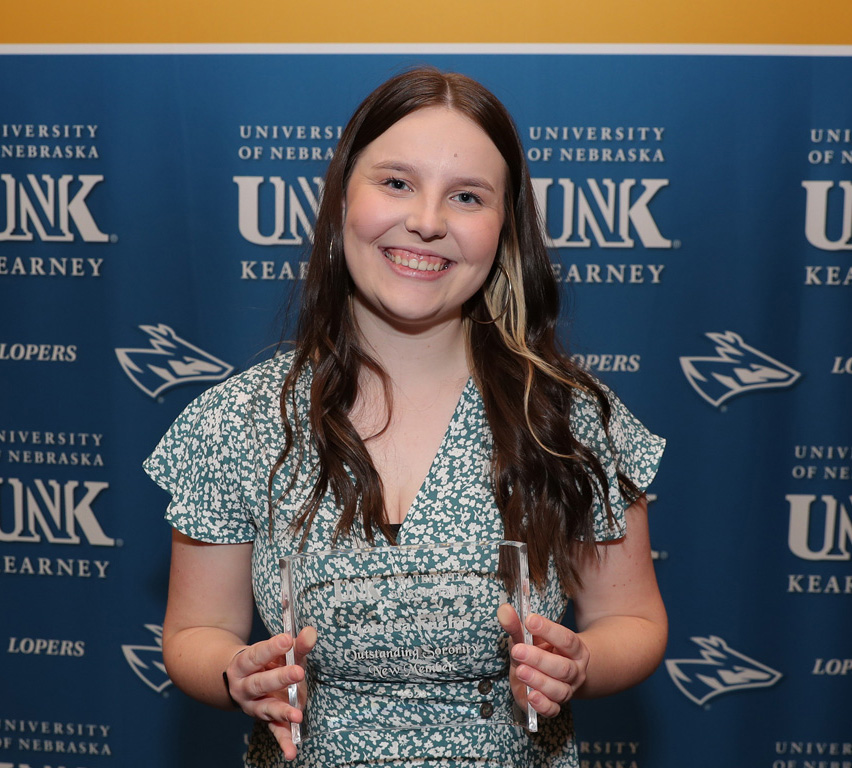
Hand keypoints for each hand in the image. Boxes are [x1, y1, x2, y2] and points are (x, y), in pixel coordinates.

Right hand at [224, 628, 316, 759]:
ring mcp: (254, 706)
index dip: (271, 648)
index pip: (255, 655)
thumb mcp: (280, 652)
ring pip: (266, 708)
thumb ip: (296, 645)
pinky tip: (291, 752)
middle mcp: (245, 687)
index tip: (286, 640)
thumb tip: (310, 633)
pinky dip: (283, 742)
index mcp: (244, 664)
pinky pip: (275, 731)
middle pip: (260, 683)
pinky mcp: (266, 720)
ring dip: (282, 711)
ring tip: (297, 715)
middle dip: (279, 678)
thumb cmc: (267, 662)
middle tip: (298, 672)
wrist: (244, 680)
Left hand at [497, 604, 588, 717]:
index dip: (548, 630)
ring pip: (558, 689)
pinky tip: (531, 696)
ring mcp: (566, 690)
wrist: (548, 673)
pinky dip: (543, 705)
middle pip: (563, 667)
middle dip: (539, 659)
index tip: (529, 620)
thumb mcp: (528, 637)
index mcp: (574, 649)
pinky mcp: (554, 706)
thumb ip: (516, 626)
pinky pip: (553, 710)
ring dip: (538, 680)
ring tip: (520, 671)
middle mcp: (574, 671)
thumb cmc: (538, 650)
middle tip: (518, 650)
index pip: (566, 639)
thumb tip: (503, 610)